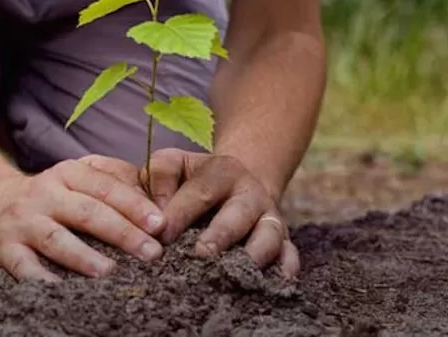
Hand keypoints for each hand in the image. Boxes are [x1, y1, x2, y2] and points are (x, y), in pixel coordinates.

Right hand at [0, 155, 166, 281]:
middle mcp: (45, 193)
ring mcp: (23, 221)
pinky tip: (62, 291)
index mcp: (68, 173)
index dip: (134, 205)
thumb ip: (112, 180)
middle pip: (87, 212)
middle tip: (152, 252)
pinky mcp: (4, 248)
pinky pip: (24, 266)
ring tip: (110, 272)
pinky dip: (42, 279)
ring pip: (56, 239)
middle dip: (122, 233)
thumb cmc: (49, 194)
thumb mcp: (75, 176)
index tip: (160, 223)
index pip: (106, 187)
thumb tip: (155, 198)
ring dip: (84, 256)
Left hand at [141, 148, 299, 277]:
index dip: (180, 212)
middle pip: (239, 213)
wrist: (235, 182)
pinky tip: (273, 283)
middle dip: (221, 234)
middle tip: (201, 254)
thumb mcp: (175, 164)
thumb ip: (160, 177)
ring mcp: (269, 216)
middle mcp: (250, 192)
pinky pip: (290, 254)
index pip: (200, 190)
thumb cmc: (192, 179)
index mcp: (222, 171)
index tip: (161, 234)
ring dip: (254, 254)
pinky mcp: (283, 239)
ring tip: (234, 273)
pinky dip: (285, 268)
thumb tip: (157, 214)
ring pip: (270, 234)